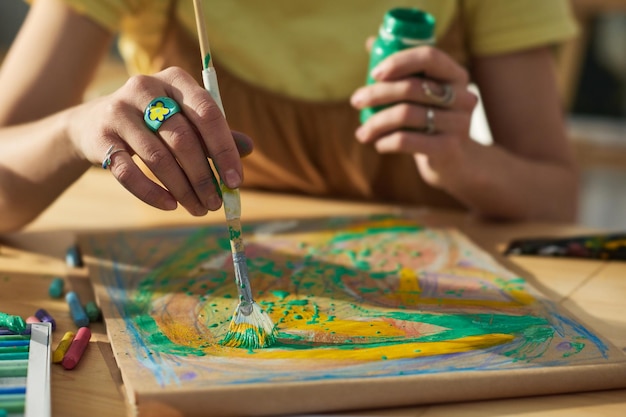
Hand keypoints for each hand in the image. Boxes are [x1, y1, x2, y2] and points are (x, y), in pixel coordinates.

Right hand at [67, 67, 252, 215]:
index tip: (237, 181)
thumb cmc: (153, 123)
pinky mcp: (100, 137)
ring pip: (158, 158)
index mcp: (175, 80)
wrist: (93, 123)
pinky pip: (129, 173)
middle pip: (183, 139)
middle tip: (217, 203)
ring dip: (183, 190)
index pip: (208, 114)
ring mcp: (118, 111)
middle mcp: (145, 88)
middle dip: (204, 177)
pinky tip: (170, 205)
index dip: (224, 150)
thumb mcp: (185, 119)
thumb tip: (249, 148)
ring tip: (199, 209)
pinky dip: (152, 193)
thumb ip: (214, 133)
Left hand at [350, 46, 477, 190]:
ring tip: (361, 133)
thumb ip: (400, 68)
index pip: (428, 57)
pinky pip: (407, 141)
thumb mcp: (421, 92)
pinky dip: (386, 142)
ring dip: (376, 123)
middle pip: (412, 87)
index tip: (373, 73)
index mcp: (455, 75)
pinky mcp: (448, 148)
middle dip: (377, 93)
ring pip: (406, 115)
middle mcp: (463, 96)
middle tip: (356, 101)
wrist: (453, 159)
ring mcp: (459, 123)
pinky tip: (378, 144)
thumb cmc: (430, 118)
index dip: (399, 61)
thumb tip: (371, 43)